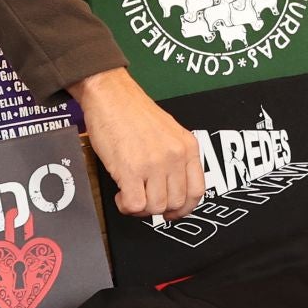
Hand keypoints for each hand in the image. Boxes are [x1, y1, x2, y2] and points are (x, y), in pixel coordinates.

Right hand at [71, 67, 205, 220]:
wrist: (111, 95)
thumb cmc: (133, 112)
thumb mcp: (169, 132)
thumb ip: (176, 157)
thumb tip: (174, 187)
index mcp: (188, 147)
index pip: (197, 191)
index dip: (184, 208)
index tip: (173, 211)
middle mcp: (175, 156)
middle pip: (175, 203)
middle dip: (158, 209)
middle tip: (144, 200)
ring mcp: (154, 163)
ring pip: (155, 207)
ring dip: (140, 208)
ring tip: (130, 194)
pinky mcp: (130, 169)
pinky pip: (135, 205)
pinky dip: (126, 206)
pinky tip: (121, 193)